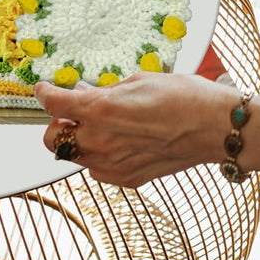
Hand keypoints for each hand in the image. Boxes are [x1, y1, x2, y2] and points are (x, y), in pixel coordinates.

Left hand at [37, 72, 237, 187]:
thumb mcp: (139, 81)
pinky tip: (117, 141)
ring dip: (79, 140)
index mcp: (102, 110)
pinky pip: (98, 169)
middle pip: (53, 139)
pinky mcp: (128, 178)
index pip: (54, 104)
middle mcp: (102, 141)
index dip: (44, 94)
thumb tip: (86, 93)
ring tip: (100, 124)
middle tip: (73, 110)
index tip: (44, 89)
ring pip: (74, 156)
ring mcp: (113, 165)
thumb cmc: (184, 97)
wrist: (215, 128)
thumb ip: (106, 91)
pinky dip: (98, 155)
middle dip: (58, 123)